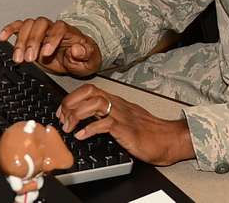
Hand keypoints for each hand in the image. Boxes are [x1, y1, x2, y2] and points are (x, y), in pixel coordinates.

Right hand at [0, 17, 102, 76]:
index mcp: (69, 32)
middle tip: (29, 58)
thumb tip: (76, 49)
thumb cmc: (84, 58)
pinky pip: (19, 27)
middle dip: (33, 41)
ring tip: (18, 59)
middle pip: (40, 24)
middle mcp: (54, 28)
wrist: (79, 59)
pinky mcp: (32, 36)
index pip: (59, 28)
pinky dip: (9, 30)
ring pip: (28, 26)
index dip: (51, 39)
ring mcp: (42, 31)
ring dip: (21, 41)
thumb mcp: (91, 59)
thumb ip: (86, 53)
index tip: (46, 53)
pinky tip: (2, 37)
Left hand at [57, 84, 194, 165]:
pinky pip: (105, 124)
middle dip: (70, 103)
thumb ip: (106, 116)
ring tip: (70, 128)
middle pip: (89, 91)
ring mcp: (122, 115)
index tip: (62, 113)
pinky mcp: (126, 129)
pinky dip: (89, 129)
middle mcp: (117, 105)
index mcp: (115, 102)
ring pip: (95, 103)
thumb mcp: (122, 120)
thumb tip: (86, 120)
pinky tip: (82, 136)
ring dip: (77, 114)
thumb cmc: (146, 132)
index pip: (89, 89)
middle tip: (63, 119)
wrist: (166, 140)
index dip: (71, 98)